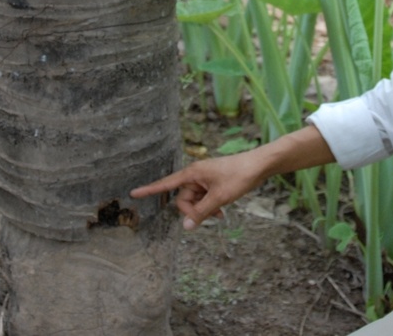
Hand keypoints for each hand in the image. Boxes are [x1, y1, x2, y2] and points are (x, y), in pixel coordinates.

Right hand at [131, 125, 334, 229]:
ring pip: (195, 201)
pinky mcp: (213, 183)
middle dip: (194, 210)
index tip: (133, 193)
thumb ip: (202, 212)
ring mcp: (204, 179)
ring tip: (221, 213)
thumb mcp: (220, 197)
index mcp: (192, 173)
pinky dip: (210, 207)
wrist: (259, 166)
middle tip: (212, 215)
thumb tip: (186, 226)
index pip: (166, 184)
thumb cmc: (239, 176)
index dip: (150, 190)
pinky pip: (204, 199)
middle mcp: (195, 175)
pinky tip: (222, 212)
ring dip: (205, 210)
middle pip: (183, 199)